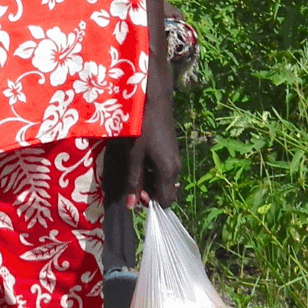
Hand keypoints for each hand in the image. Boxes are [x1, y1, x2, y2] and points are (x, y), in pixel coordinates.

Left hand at [126, 84, 181, 206]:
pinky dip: (153, 171)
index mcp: (168, 171)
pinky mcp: (171, 151)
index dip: (149, 202)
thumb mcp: (134, 156)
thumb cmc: (142, 128)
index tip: (135, 194)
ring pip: (165, 181)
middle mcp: (176, 168)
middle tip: (133, 183)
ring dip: (151, 182)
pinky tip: (141, 160)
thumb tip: (131, 206)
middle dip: (150, 192)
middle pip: (166, 192)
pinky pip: (165, 170)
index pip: (165, 201)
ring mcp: (175, 159)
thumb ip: (134, 181)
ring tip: (135, 170)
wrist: (153, 102)